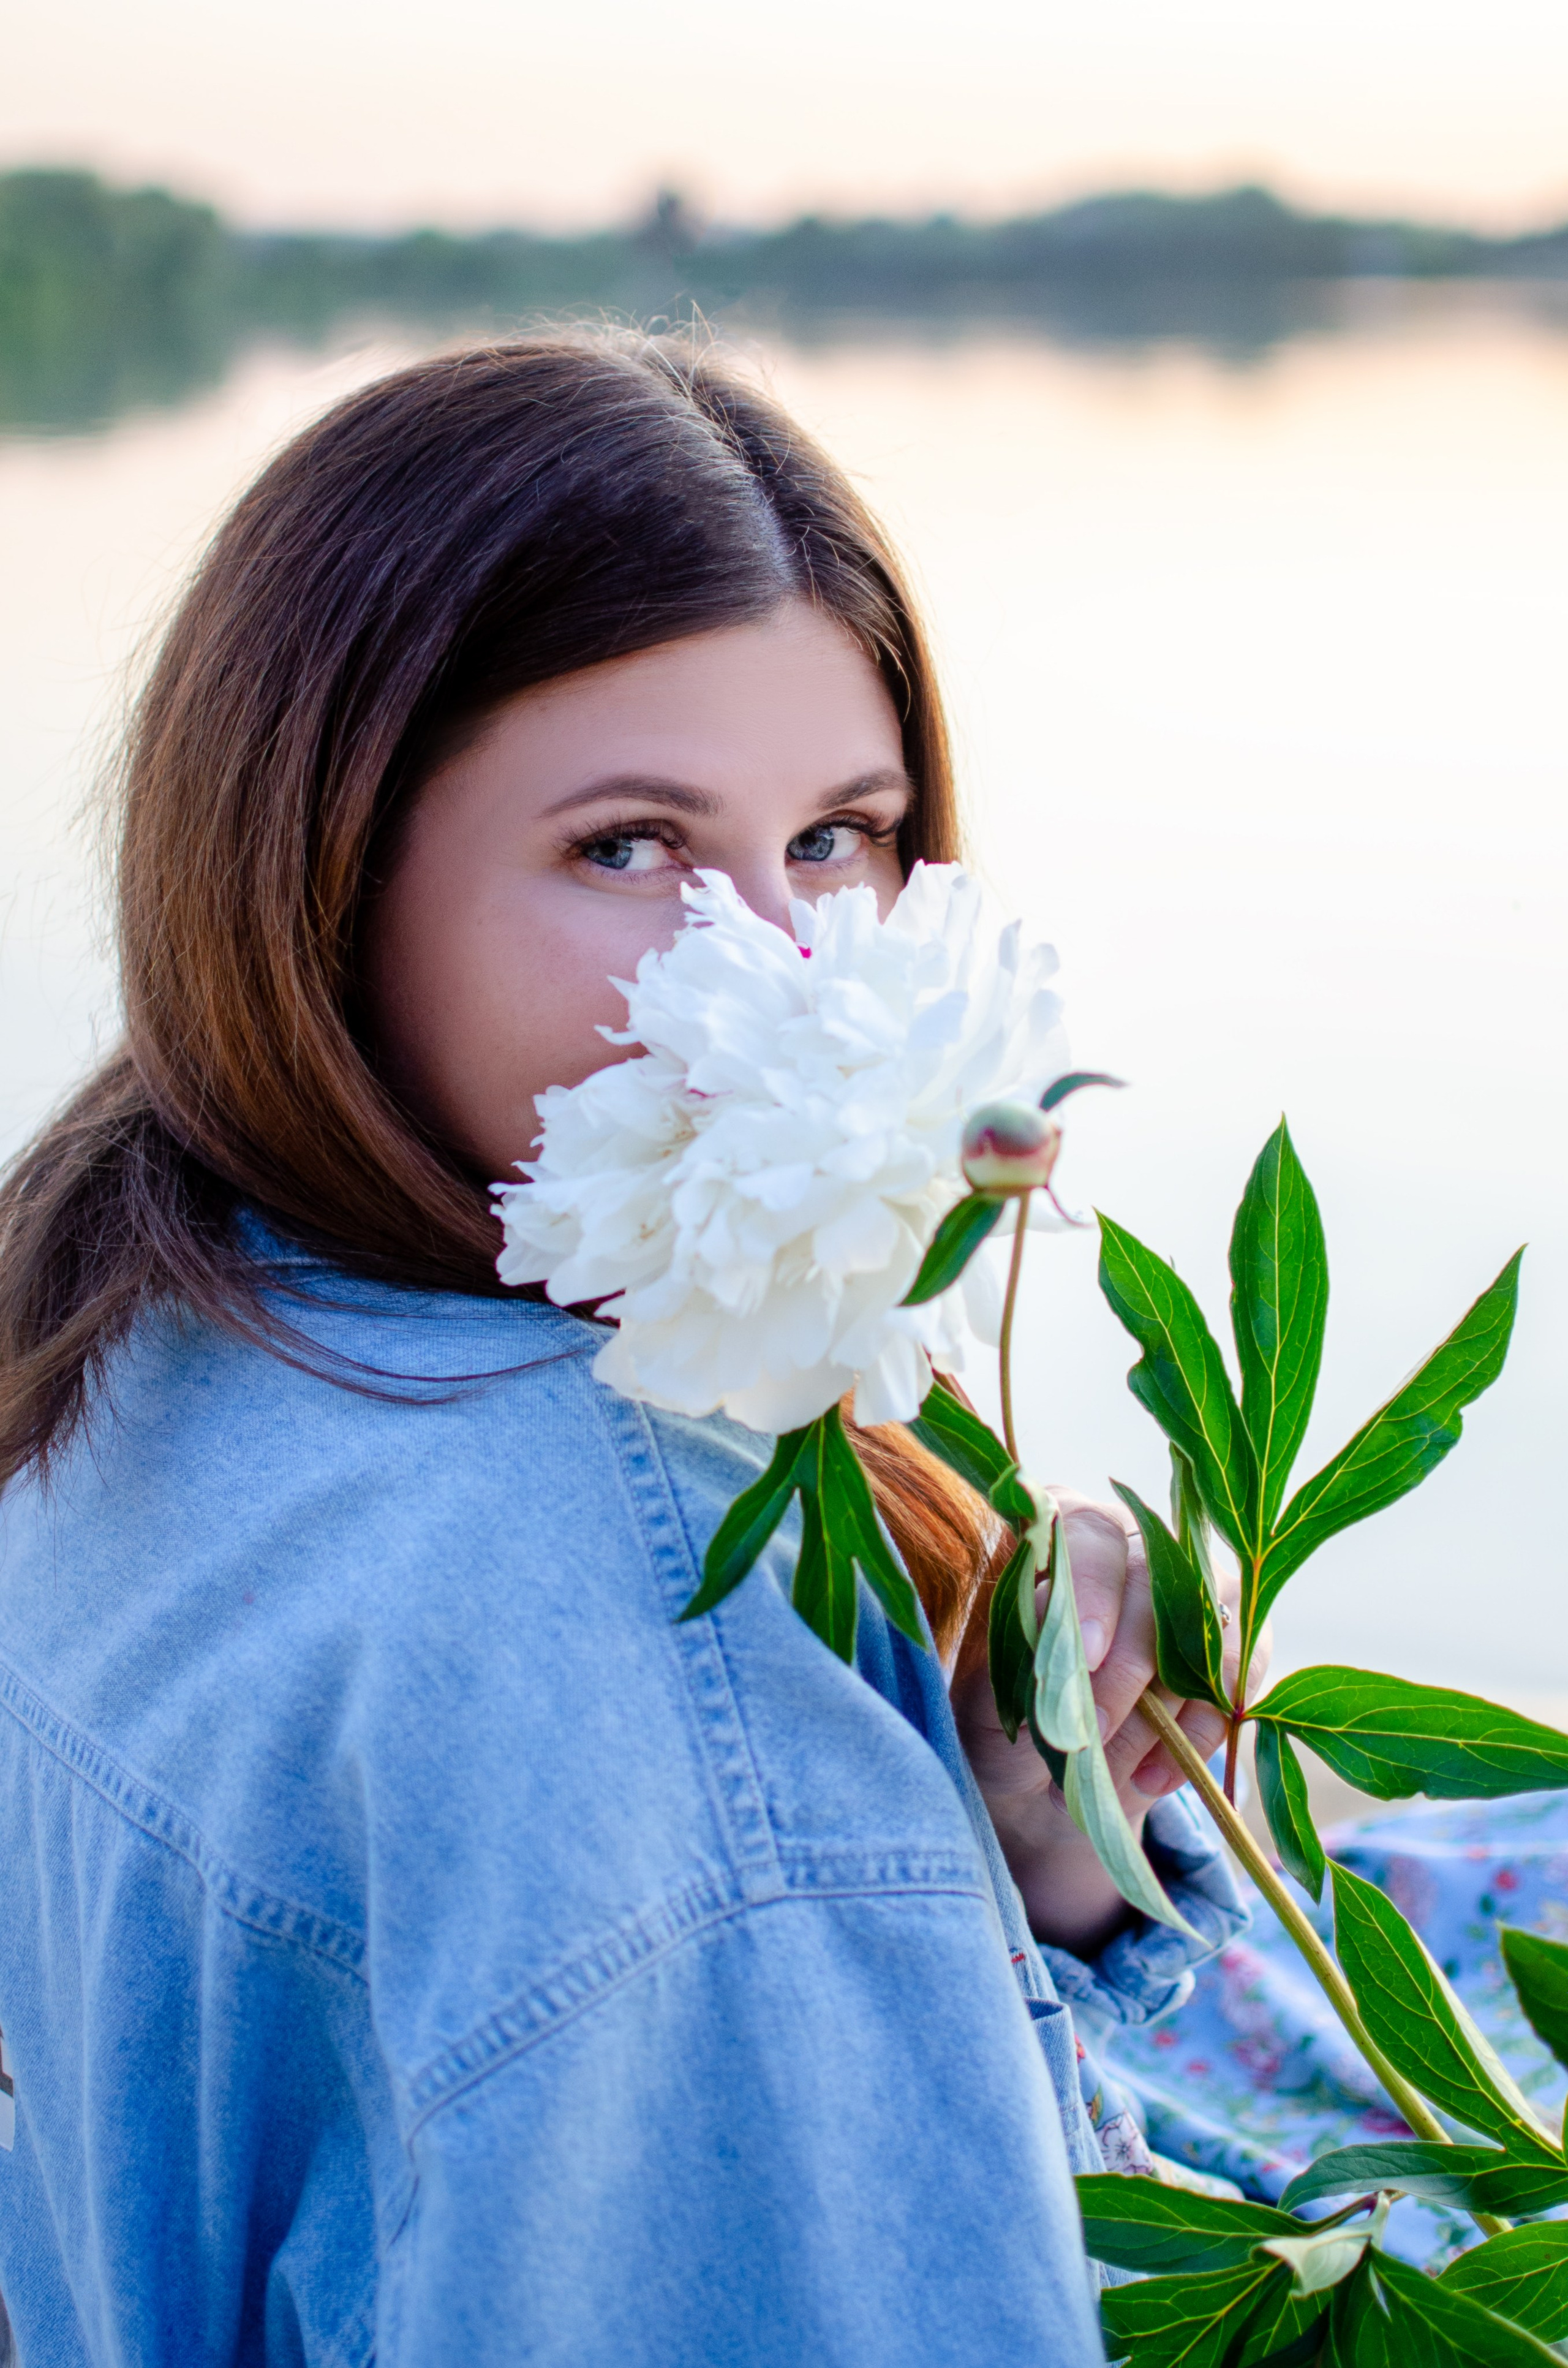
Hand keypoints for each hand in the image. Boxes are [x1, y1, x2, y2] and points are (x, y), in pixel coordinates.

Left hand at [950, 1490, 1269, 1956]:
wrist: (1041, 1790)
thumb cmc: (1006, 1728)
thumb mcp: (992, 1699)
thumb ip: (1020, 1656)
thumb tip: (1055, 1611)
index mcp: (1058, 1537)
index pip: (1088, 1535)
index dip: (1093, 1590)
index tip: (1086, 1656)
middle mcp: (1132, 1549)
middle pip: (1159, 1578)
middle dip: (1130, 1664)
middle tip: (1093, 1731)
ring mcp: (1191, 1595)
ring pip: (1209, 1628)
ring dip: (1164, 1710)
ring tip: (1110, 1769)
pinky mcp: (1230, 1648)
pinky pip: (1238, 1681)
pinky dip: (1198, 1736)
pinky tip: (1146, 1777)